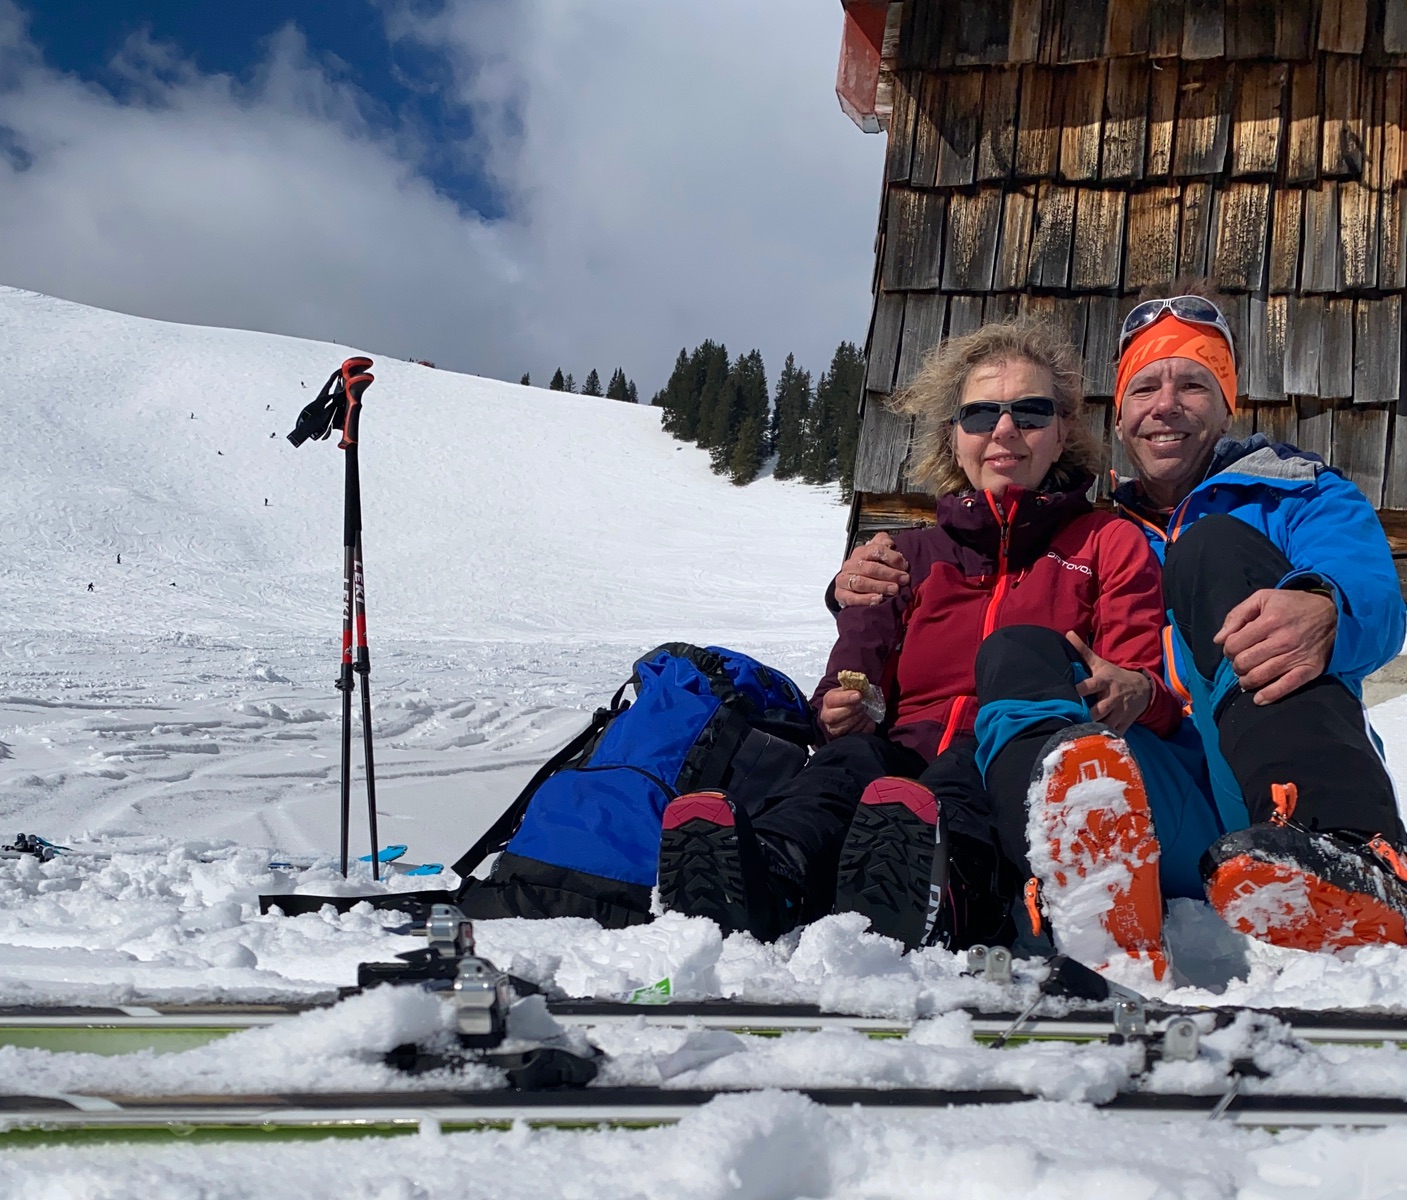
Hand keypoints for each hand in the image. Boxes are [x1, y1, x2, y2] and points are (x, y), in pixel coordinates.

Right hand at [818, 688, 875, 738]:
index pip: (832, 700)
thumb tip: (863, 687)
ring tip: (865, 712)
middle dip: (851, 710)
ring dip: (858, 720)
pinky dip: (863, 728)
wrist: (849, 710)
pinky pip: (854, 734)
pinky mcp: (843, 737)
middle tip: (863, 705)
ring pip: (843, 728)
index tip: (859, 695)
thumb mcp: (850, 689)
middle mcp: (827, 715)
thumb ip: (854, 687)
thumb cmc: (850, 699)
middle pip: (834, 716)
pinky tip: (867, 720)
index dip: (845, 698)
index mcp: (829, 700)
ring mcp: (834, 728)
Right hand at [834, 532, 910, 607]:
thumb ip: (883, 544)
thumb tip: (889, 543)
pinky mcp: (841, 594)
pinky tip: (879, 599)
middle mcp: (851, 565)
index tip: (905, 566)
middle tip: (904, 579)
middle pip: (870, 568)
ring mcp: (844, 580)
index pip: (876, 550)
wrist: (850, 583)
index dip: (892, 558)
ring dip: (880, 586)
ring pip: (861, 582)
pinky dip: (866, 599)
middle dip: (889, 574)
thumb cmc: (868, 568)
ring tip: (894, 590)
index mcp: (861, 552)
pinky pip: (852, 598)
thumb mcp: (876, 553)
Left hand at [1065, 632, 1153, 734]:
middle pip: (1098, 711)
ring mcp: (1120, 712)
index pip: (1090, 685)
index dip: (1080, 690)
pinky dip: (1103, 738)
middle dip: (1085, 717)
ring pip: (1105, 725)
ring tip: (1077, 735)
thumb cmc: (1113, 676)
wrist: (1142, 689)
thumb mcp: (1100, 663)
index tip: (1067, 694)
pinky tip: (1092, 742)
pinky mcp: (1124, 724)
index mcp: (1104, 682)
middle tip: (1070, 721)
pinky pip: (1113, 734)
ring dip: (1093, 730)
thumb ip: (1083, 651)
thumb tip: (1068, 633)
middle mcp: (1112, 698)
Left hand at [1214, 588, 1336, 704]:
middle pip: (1244, 663)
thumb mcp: (1262, 598)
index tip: (1232, 649)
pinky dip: (1269, 696)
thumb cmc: (1292, 605)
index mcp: (1269, 621)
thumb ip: (1236, 615)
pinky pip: (1286, 687)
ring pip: (1260, 677)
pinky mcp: (1310, 669)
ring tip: (1246, 677)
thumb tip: (1219, 639)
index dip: (1227, 649)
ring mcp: (1296, 656)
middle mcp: (1283, 640)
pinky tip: (1259, 699)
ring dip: (1246, 681)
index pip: (1234, 645)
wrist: (1333, 613)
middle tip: (1240, 662)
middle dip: (1236, 665)